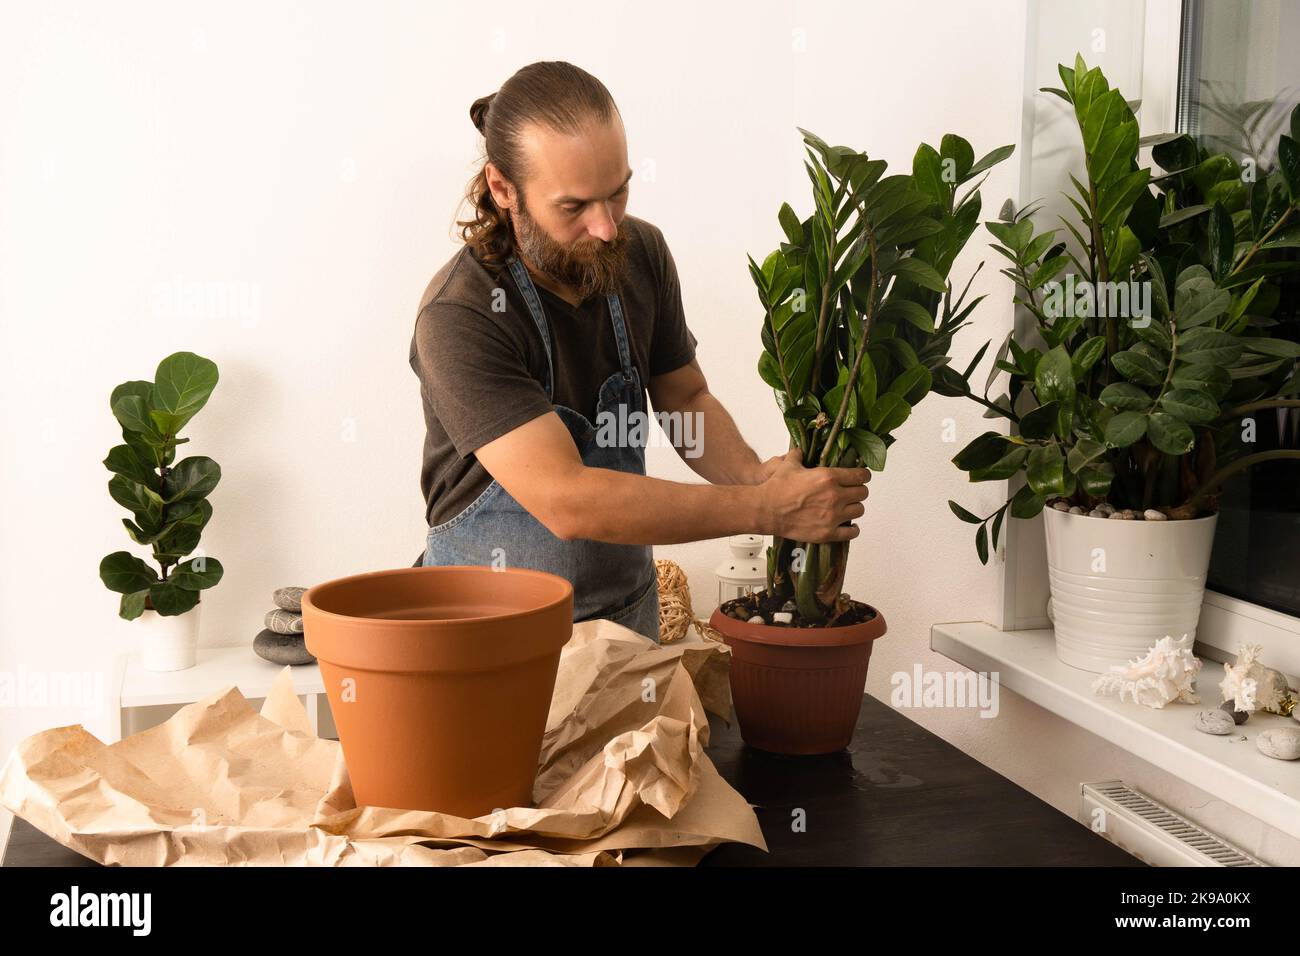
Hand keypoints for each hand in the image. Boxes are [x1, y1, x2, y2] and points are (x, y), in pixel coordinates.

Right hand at [756, 447, 870, 542]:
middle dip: (858, 491)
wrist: (765, 510)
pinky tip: (848, 525)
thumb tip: (800, 450)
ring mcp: (832, 516)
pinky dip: (852, 529)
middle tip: (851, 492)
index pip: (861, 475)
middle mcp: (835, 496)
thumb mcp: (789, 465)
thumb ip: (798, 455)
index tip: (861, 477)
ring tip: (847, 507)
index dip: (863, 475)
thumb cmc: (776, 488)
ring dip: (854, 508)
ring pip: (859, 511)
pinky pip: (852, 532)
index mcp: (829, 477)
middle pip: (863, 493)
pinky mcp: (828, 532)